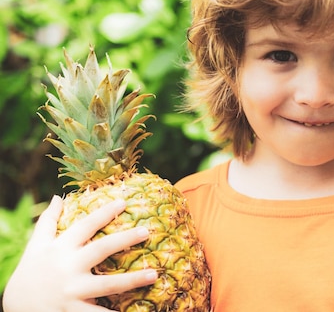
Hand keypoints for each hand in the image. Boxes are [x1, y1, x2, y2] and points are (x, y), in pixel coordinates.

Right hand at [2, 195, 157, 311]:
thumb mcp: (36, 246)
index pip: (85, 226)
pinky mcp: (73, 311)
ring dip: (132, 280)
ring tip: (154, 274)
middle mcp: (67, 267)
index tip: (124, 202)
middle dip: (124, 239)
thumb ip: (47, 221)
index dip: (104, 213)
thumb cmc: (30, 273)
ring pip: (106, 284)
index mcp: (60, 248)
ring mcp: (71, 290)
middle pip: (100, 250)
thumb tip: (58, 197)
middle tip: (147, 232)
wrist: (15, 307)